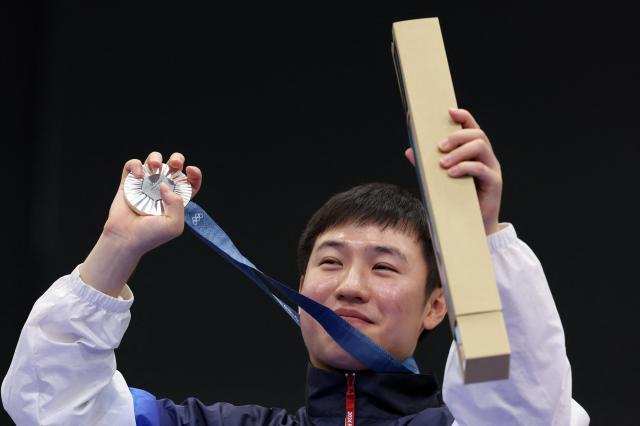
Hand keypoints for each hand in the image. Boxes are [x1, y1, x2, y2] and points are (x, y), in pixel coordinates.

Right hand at [103, 151, 202, 256]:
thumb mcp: (174, 224)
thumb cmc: (151, 236)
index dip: (194, 174)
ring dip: (156, 158)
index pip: (190, 182)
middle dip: (177, 159)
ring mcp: (145, 184)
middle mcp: (162, 189)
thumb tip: (165, 185)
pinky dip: (136, 165)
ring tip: (155, 167)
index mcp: (176, 199)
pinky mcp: (128, 183)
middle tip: (175, 164)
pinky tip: (139, 176)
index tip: (191, 170)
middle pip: (174, 166)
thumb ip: (177, 203)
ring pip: (153, 161)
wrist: (126, 239)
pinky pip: (132, 165)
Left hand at [404, 108, 501, 234]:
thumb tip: (410, 150)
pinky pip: (481, 168)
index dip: (463, 116)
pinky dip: (464, 168)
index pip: (472, 127)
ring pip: (481, 147)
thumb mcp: (438, 180)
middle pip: (477, 134)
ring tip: (442, 164)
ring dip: (459, 152)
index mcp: (474, 153)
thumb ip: (427, 165)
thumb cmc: (455, 201)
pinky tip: (451, 174)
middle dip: (456, 137)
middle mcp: (486, 157)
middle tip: (439, 147)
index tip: (449, 111)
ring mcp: (492, 169)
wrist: (471, 226)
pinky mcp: (494, 183)